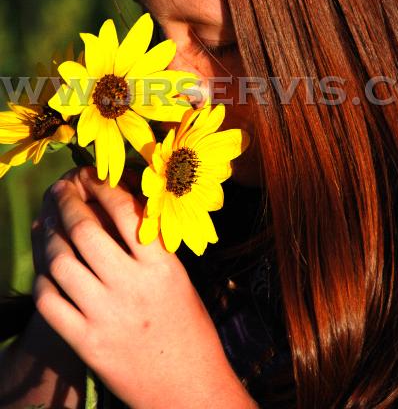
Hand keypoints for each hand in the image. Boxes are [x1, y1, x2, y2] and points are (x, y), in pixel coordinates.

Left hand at [33, 167, 255, 408]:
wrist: (188, 391)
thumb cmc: (189, 329)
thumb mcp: (177, 279)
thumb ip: (148, 247)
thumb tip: (114, 208)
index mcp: (162, 267)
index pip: (125, 211)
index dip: (102, 186)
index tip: (90, 175)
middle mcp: (132, 287)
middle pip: (85, 230)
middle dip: (68, 202)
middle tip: (61, 190)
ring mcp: (106, 316)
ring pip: (61, 262)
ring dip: (50, 236)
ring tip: (49, 224)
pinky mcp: (87, 344)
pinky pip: (51, 301)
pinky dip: (44, 278)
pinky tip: (47, 267)